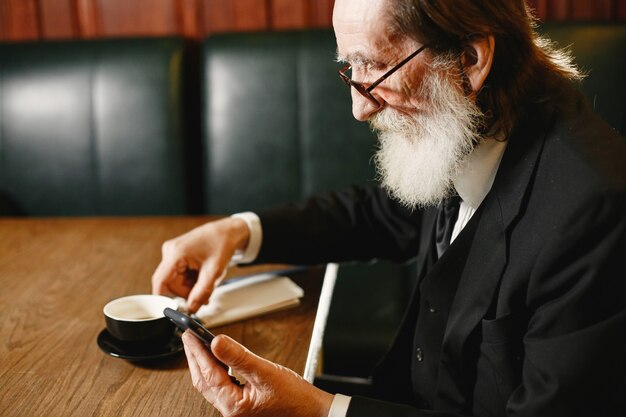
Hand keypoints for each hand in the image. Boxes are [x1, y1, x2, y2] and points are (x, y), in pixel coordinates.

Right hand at [151, 217, 249, 312]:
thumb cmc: (221, 245)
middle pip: (168, 283)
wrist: (227, 232)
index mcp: (176, 253)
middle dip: (185, 293)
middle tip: (202, 296)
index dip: (163, 298)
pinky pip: (178, 274)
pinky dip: (189, 279)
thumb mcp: (214, 272)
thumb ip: (201, 292)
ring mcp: (172, 252)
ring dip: (188, 287)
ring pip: (174, 280)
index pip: (160, 281)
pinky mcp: (176, 254)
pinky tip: (201, 275)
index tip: (171, 310)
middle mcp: (170, 251)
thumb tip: (191, 308)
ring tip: (205, 282)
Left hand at [182, 331, 332, 416]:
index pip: (208, 373)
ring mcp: (236, 410)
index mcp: (234, 406)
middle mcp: (231, 411)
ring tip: (198, 344)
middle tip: (188, 336)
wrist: (313, 413)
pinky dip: (216, 371)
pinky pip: (222, 387)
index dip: (197, 351)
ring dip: (204, 364)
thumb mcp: (266, 372)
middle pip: (204, 381)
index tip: (189, 334)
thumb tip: (216, 342)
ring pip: (211, 384)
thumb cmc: (296, 399)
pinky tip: (219, 360)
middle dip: (194, 357)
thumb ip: (239, 357)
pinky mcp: (243, 406)